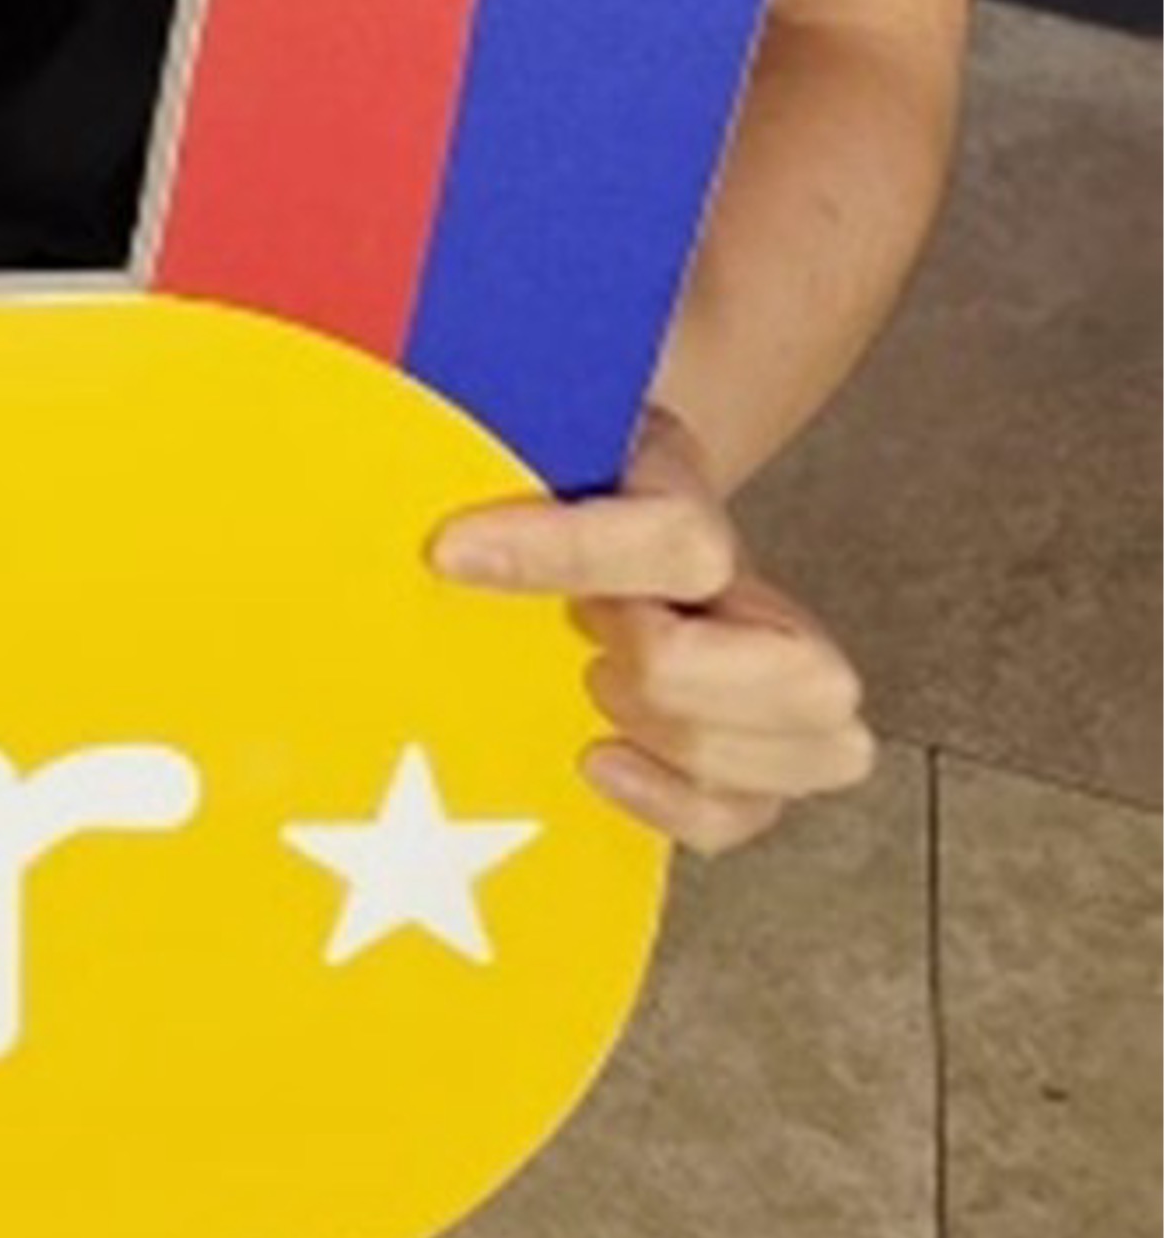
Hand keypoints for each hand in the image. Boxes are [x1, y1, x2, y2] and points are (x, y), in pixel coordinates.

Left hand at [430, 398, 876, 855]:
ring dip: (688, 740)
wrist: (568, 476)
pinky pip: (751, 810)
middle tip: (587, 642)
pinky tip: (599, 762)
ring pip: (822, 745)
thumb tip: (416, 465)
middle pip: (804, 672)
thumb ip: (479, 436)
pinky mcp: (747, 752)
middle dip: (675, 675)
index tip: (453, 553)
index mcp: (682, 488)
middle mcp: (751, 590)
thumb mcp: (510, 426)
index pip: (682, 540)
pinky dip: (680, 805)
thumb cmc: (530, 466)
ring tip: (595, 692)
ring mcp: (769, 679)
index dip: (568, 556)